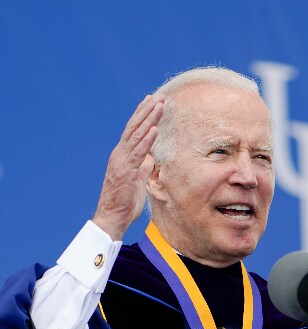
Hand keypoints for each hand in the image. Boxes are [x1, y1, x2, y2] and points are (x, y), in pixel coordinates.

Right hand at [92, 94, 163, 240]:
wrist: (112, 217)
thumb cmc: (125, 202)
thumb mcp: (138, 182)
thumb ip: (143, 169)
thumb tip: (150, 159)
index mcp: (122, 156)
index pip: (133, 131)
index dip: (142, 115)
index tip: (152, 101)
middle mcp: (120, 154)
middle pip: (134, 127)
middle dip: (147, 111)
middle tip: (159, 96)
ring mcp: (123, 162)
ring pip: (137, 136)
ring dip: (149, 119)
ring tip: (160, 105)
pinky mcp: (127, 172)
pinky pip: (138, 153)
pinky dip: (147, 140)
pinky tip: (155, 129)